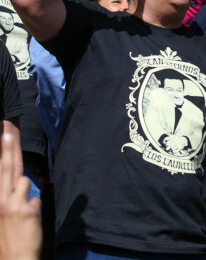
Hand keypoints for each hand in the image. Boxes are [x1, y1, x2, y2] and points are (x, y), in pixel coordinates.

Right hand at [0, 129, 41, 259]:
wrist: (13, 258)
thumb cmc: (6, 236)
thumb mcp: (1, 212)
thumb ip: (8, 194)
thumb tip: (19, 179)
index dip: (2, 150)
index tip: (3, 131)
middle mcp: (0, 198)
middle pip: (7, 166)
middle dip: (8, 145)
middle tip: (8, 127)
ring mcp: (14, 203)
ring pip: (24, 181)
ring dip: (24, 192)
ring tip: (19, 212)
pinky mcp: (28, 209)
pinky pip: (34, 197)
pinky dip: (32, 205)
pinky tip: (28, 219)